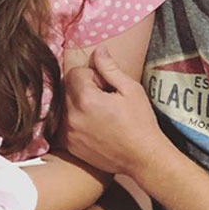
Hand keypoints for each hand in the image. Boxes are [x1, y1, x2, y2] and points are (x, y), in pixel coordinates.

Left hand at [61, 45, 165, 176]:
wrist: (144, 160)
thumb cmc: (141, 123)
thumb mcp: (131, 90)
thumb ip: (110, 68)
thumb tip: (98, 49)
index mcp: (86, 99)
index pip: (74, 73)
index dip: (91, 76)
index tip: (105, 86)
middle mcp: (72, 116)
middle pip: (67, 88)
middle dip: (82, 88)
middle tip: (104, 99)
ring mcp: (68, 132)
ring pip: (65, 105)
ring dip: (78, 104)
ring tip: (100, 113)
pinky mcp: (69, 145)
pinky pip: (64, 122)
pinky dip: (75, 120)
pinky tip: (94, 126)